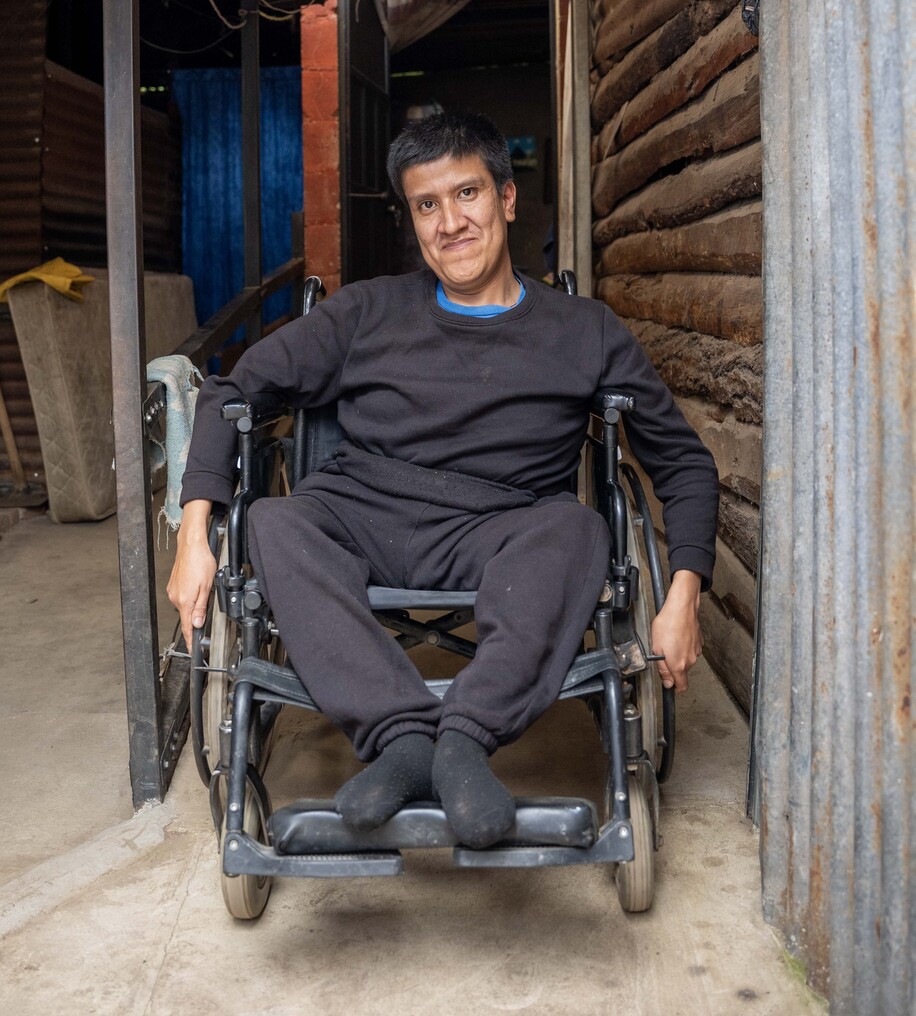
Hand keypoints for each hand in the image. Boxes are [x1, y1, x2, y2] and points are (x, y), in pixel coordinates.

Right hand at [166, 499, 215, 650]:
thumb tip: (198, 624)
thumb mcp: (207, 587)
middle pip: (189, 616)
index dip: (190, 640)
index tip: (193, 650)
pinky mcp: (174, 585)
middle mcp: (176, 598)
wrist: (191, 544)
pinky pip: (184, 597)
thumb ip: (201, 608)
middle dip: (198, 616)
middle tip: (209, 605)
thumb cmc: (200, 561)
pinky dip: (191, 596)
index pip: (188, 627)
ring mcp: (173, 591)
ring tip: (205, 589)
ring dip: (196, 604)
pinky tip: (199, 585)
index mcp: (184, 601)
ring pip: (187, 606)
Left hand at [650, 570, 702, 692]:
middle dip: (673, 667)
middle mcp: (690, 660)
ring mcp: (696, 651)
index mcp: (679, 665)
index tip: (669, 684)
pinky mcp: (699, 642)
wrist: (681, 607)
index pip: (682, 686)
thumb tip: (667, 683)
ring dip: (678, 655)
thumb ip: (662, 669)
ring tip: (669, 641)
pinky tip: (677, 636)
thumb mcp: (656, 649)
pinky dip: (684, 646)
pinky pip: (690, 649)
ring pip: (686, 660)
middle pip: (682, 672)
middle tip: (663, 653)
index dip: (675, 687)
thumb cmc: (668, 624)